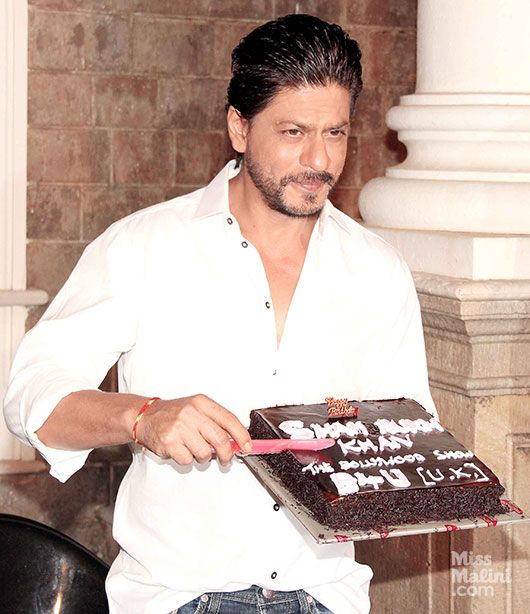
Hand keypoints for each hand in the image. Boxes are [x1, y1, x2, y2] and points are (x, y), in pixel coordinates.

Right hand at [134, 394, 250, 465]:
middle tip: (226, 458)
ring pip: (205, 454)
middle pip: (220, 439)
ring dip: (203, 457)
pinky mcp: (169, 442)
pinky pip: (188, 460)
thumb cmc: (174, 414)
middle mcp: (191, 413)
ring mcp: (179, 427)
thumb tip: (236, 441)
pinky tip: (180, 449)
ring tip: (194, 448)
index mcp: (201, 403)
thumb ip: (216, 422)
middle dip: (227, 454)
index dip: (242, 435)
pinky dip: (187, 459)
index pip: (229, 419)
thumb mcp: (196, 409)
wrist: (145, 416)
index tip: (247, 446)